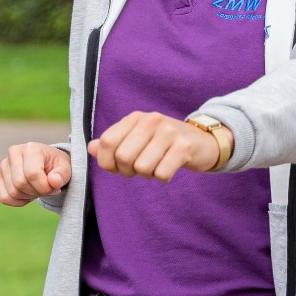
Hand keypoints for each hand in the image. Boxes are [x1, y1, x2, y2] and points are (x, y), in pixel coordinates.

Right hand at [0, 142, 72, 206]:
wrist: (47, 164)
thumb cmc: (56, 166)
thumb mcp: (65, 169)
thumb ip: (62, 175)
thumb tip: (54, 182)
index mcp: (31, 148)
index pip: (32, 174)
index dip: (44, 187)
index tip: (54, 187)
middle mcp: (14, 153)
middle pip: (20, 184)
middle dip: (37, 193)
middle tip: (47, 189)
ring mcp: (4, 164)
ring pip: (12, 192)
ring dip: (28, 197)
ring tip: (37, 189)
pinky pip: (4, 197)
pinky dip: (18, 202)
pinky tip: (28, 195)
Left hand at [88, 111, 221, 181]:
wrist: (204, 141)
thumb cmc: (164, 143)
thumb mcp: (137, 138)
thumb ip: (113, 143)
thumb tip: (91, 148)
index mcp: (135, 118)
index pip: (107, 142)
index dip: (107, 162)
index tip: (116, 168)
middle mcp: (151, 120)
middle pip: (123, 157)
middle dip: (128, 171)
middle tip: (139, 169)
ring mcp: (168, 132)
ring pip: (142, 168)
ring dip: (147, 174)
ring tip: (156, 165)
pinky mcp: (184, 147)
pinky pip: (161, 174)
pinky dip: (163, 177)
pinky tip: (169, 168)